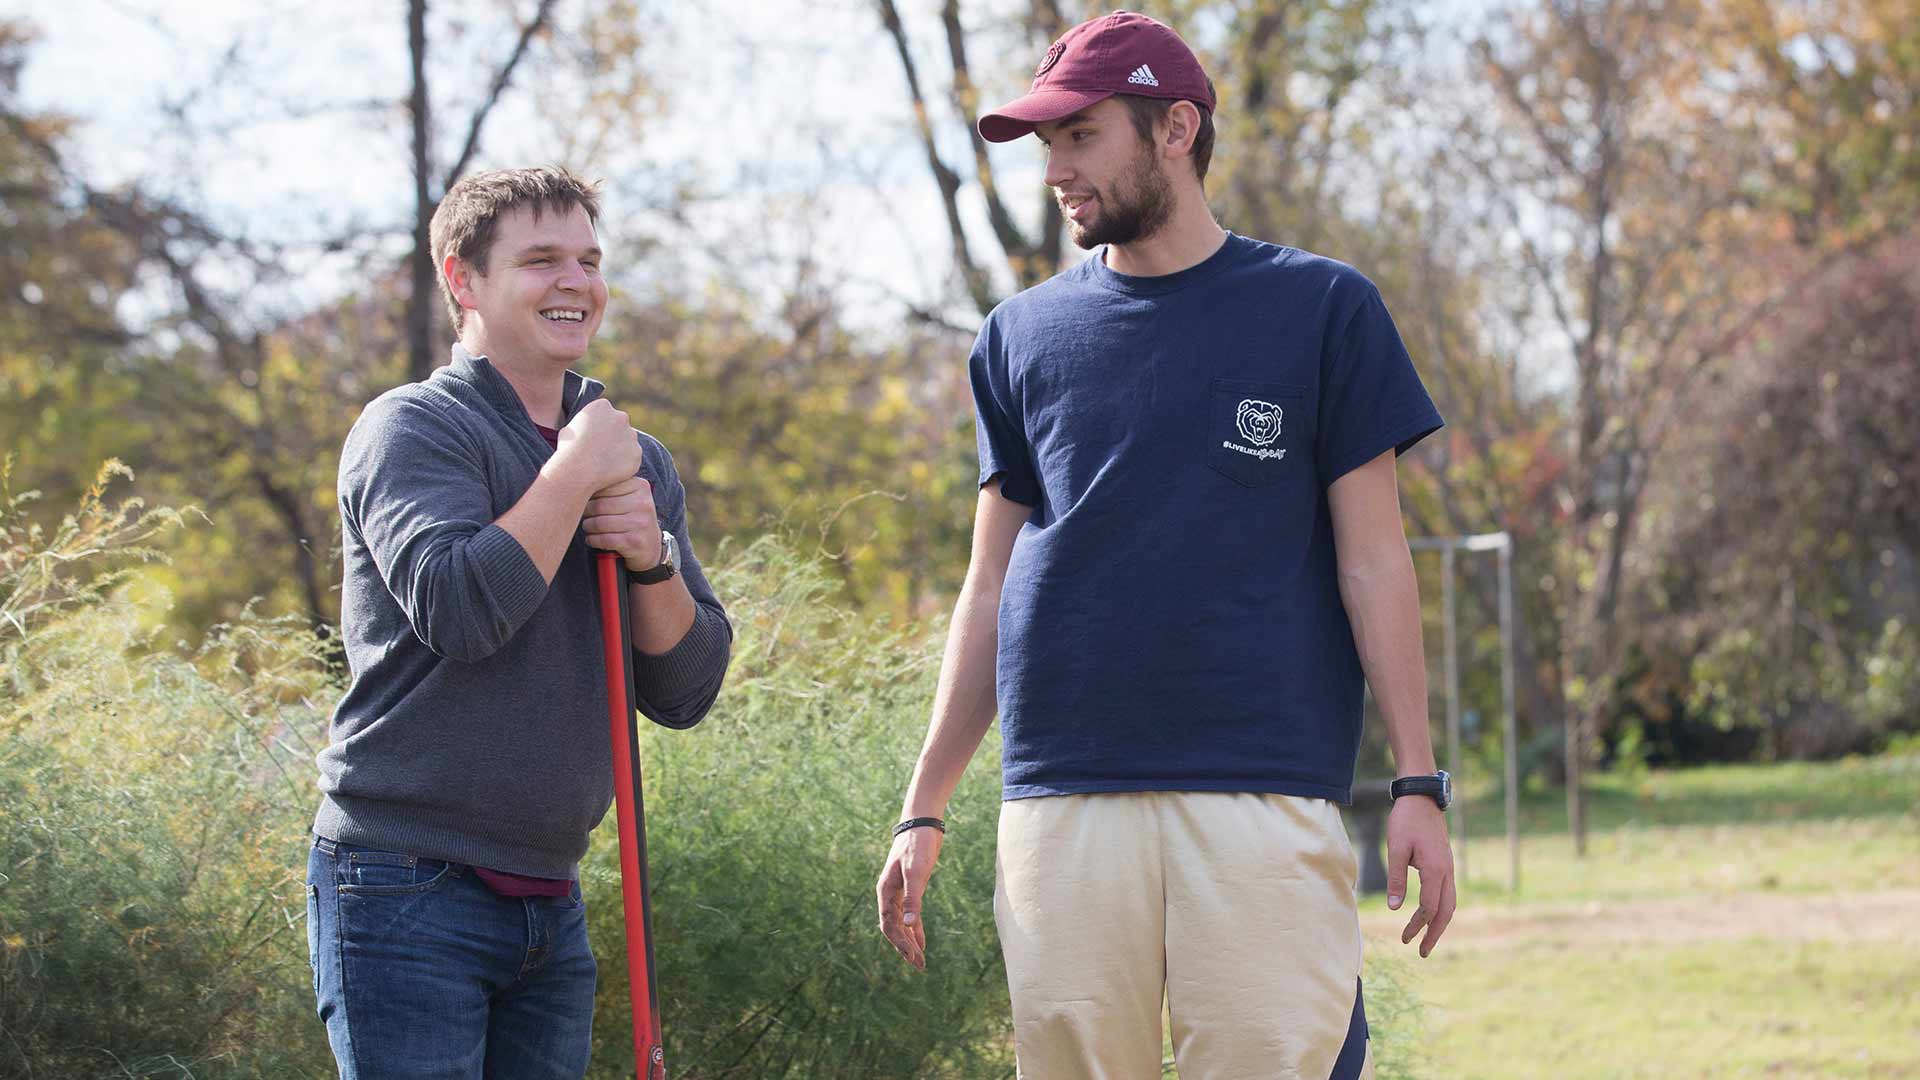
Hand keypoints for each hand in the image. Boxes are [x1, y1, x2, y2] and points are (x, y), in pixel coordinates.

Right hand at [552, 399, 641, 492]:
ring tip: (603, 461)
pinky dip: (624, 464)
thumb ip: (584, 424)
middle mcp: (621, 417)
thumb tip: (586, 428)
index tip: (593, 435)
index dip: (599, 425)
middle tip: (600, 449)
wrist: (578, 468)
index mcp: (602, 406)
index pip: (605, 412)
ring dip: (620, 448)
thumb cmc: (568, 448)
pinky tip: (610, 470)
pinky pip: (631, 458)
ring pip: (628, 441)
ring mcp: (631, 435)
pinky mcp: (636, 454)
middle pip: (619, 424)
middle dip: (613, 434)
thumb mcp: (570, 428)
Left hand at [582, 476, 661, 568]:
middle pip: (600, 505)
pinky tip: (593, 539)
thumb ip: (611, 485)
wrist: (650, 546)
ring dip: (588, 527)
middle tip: (585, 515)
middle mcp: (643, 503)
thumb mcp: (629, 496)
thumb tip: (579, 482)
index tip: (588, 499)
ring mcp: (640, 523)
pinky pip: (603, 539)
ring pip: (599, 523)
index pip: (605, 484)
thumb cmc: (632, 518)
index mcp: (640, 486)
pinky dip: (593, 540)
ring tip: (588, 527)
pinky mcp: (634, 541)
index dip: (590, 493)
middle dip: (586, 512)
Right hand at [876, 825, 942, 969]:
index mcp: (885, 891)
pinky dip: (915, 929)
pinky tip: (921, 942)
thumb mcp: (916, 872)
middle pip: (894, 928)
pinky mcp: (910, 890)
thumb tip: (910, 924)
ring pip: (902, 924)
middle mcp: (889, 895)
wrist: (922, 825)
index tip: (912, 957)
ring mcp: (899, 893)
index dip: (899, 943)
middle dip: (905, 948)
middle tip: (919, 966)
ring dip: (910, 942)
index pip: (889, 925)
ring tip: (920, 961)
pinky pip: (910, 916)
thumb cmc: (917, 846)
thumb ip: (913, 898)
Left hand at [1386, 795, 1455, 956]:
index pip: (1430, 907)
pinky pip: (1447, 893)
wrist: (1422, 798)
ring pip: (1450, 903)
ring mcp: (1449, 868)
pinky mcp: (1445, 864)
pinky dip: (1441, 909)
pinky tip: (1429, 915)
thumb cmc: (1406, 821)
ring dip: (1439, 923)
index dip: (1418, 925)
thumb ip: (1395, 878)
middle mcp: (1447, 872)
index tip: (1405, 938)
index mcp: (1435, 869)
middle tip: (1422, 952)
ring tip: (1427, 939)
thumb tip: (1395, 908)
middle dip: (1435, 934)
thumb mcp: (1396, 848)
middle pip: (1446, 911)